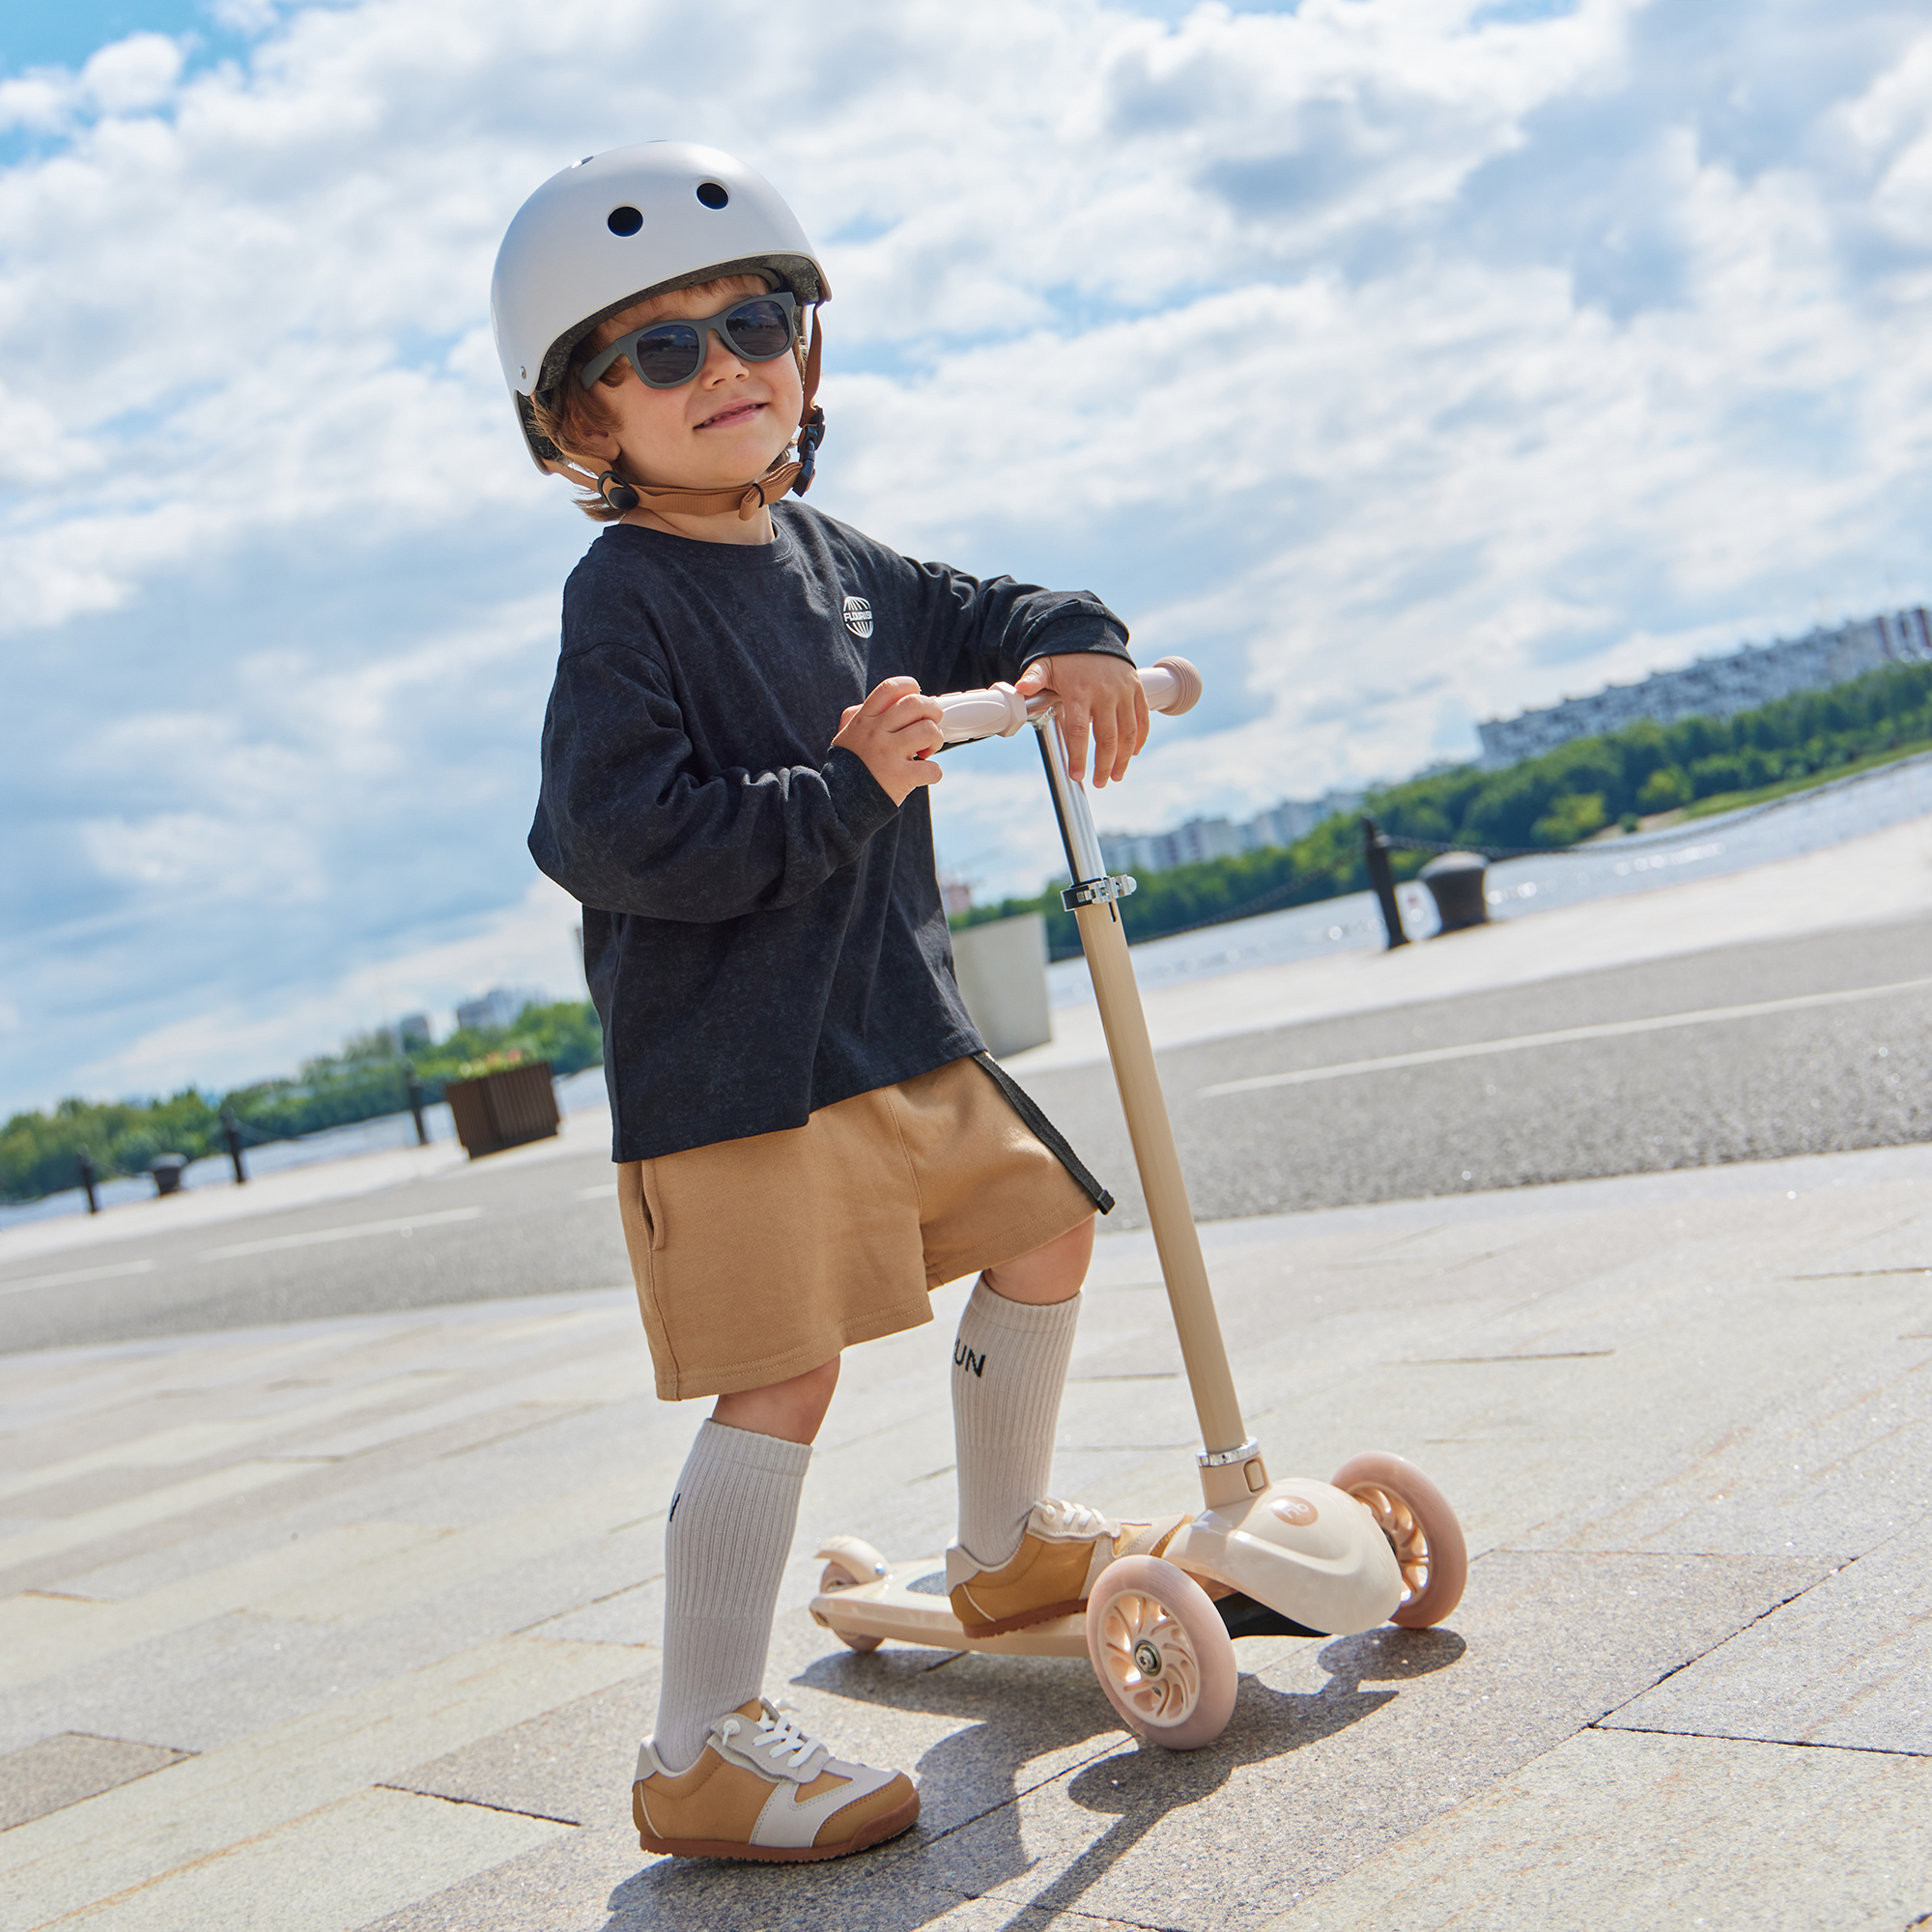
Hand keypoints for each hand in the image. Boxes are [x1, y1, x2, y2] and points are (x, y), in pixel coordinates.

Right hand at [831, 676, 944, 805]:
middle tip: (931, 725)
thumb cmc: (849, 766)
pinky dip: (935, 772)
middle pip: (916, 704)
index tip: (916, 700)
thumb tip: (886, 701)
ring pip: (928, 731)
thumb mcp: (846, 734)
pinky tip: (923, 774)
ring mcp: (888, 754)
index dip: (911, 688)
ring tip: (927, 750)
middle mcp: (876, 733)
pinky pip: (932, 768)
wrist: (839, 804)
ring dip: (937, 739)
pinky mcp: (900, 778)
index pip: (891, 688)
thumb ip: (860, 714)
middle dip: (933, 711)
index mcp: (864, 719)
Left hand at [1014, 654, 1149, 786]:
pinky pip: (1142, 717)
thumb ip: (1033, 678)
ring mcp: (1123, 691)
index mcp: (1079, 691)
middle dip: (1104, 764)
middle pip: (1107, 736)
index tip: (1076, 775)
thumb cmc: (1065, 658)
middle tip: (1099, 782)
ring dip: (1124, 757)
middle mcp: (1104, 692)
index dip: (1078, 756)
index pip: (1078, 730)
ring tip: (1117, 775)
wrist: (1092, 634)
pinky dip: (1140, 737)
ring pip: (1128, 731)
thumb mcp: (1045, 664)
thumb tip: (1020, 689)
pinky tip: (1133, 753)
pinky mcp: (1137, 688)